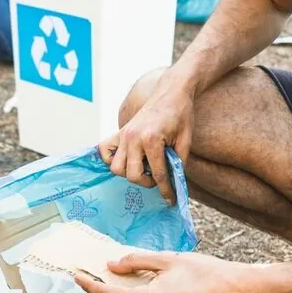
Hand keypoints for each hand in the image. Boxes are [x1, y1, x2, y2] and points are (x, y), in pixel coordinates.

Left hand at [75, 251, 245, 292]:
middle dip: (104, 291)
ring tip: (115, 280)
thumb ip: (136, 262)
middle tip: (95, 273)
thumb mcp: (167, 259)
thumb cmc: (202, 271)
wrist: (230, 291)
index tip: (77, 277)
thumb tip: (112, 266)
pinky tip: (135, 290)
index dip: (91, 286)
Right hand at [98, 69, 194, 203]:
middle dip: (147, 182)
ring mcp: (124, 135)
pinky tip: (127, 160)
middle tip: (158, 177)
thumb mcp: (185, 141)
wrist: (171, 92)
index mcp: (151, 139)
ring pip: (117, 167)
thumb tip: (173, 183)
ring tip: (144, 168)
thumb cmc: (181, 115)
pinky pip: (106, 151)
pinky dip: (111, 159)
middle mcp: (133, 138)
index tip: (170, 200)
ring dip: (130, 173)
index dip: (165, 190)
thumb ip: (178, 163)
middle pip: (133, 174)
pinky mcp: (120, 132)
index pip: (158, 173)